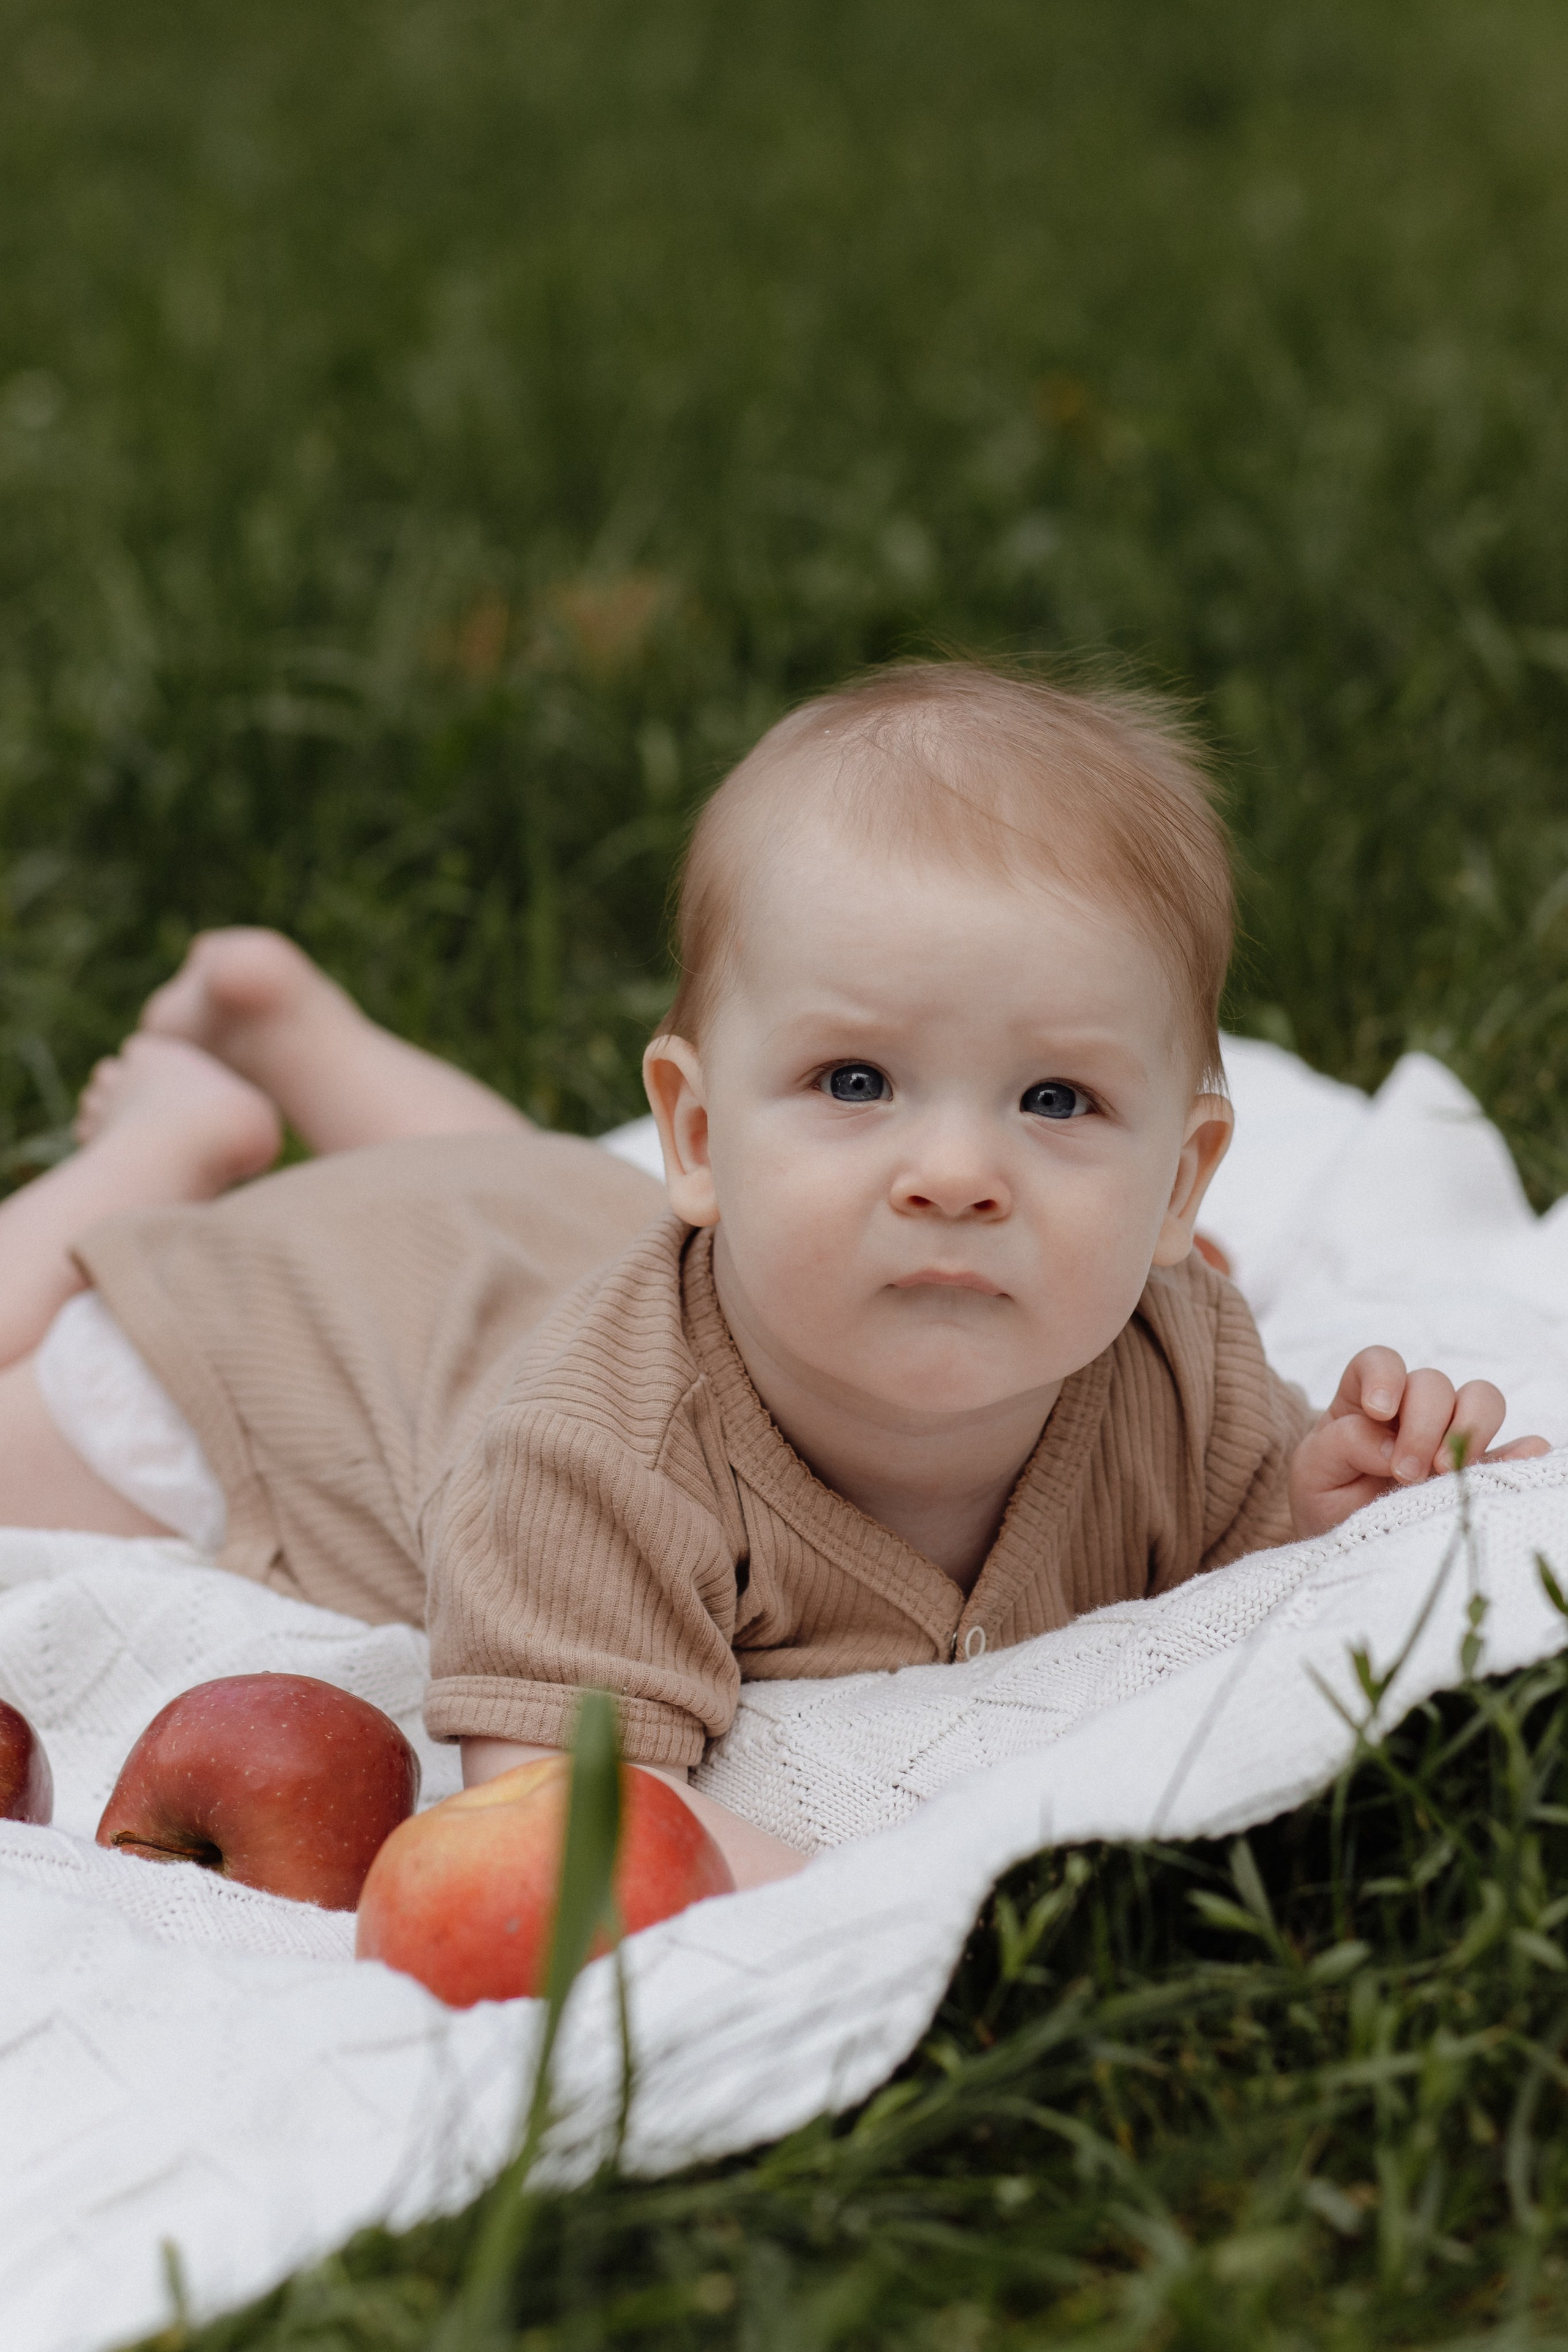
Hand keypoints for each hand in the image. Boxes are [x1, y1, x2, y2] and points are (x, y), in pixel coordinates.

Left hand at [1288, 1347, 1550, 1537]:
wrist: (1348, 1543)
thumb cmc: (1327, 1501)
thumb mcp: (1314, 1473)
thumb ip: (1342, 1445)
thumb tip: (1390, 1446)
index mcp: (1365, 1401)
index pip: (1379, 1362)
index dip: (1384, 1376)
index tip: (1379, 1412)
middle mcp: (1412, 1409)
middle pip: (1433, 1383)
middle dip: (1424, 1424)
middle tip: (1407, 1473)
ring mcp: (1452, 1434)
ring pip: (1481, 1398)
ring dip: (1469, 1428)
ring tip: (1448, 1473)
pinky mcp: (1483, 1467)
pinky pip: (1518, 1446)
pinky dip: (1521, 1452)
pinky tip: (1512, 1468)